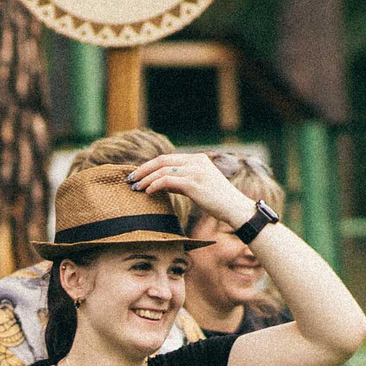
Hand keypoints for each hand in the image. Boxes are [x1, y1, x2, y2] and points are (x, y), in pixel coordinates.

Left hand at [126, 151, 252, 228]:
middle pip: (162, 160)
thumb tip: (160, 183)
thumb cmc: (217, 201)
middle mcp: (196, 161)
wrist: (235, 208)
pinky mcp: (193, 183)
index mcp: (198, 159)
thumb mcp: (198, 186)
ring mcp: (195, 171)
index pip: (167, 158)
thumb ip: (181, 181)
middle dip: (144, 169)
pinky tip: (148, 193)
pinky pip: (167, 180)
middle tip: (131, 179)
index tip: (138, 174)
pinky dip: (155, 185)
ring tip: (136, 188)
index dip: (150, 165)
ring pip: (163, 170)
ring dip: (146, 179)